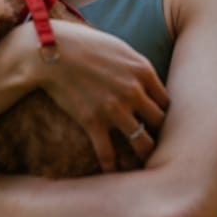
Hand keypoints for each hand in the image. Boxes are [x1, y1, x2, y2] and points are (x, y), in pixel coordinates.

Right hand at [31, 20, 169, 170]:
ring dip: (144, 153)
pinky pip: (108, 153)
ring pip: (143, 142)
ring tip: (143, 162)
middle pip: (160, 123)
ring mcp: (114, 109)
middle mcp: (134, 91)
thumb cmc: (82, 44)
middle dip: (160, 133)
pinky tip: (112, 172)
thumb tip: (143, 78)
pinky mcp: (93, 122)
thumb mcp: (118, 47)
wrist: (49, 51)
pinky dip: (111, 166)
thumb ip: (135, 65)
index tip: (156, 121)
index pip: (167, 101)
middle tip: (157, 143)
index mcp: (143, 71)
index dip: (163, 113)